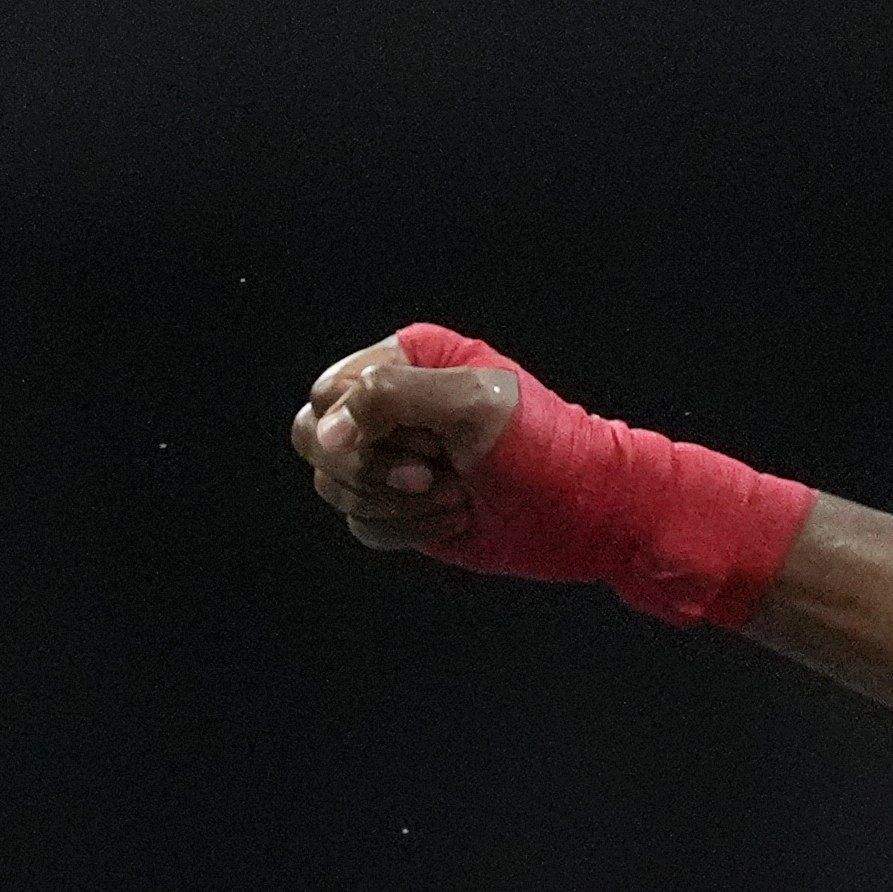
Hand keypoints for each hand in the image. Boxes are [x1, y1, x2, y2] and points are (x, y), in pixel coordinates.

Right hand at [291, 327, 522, 551]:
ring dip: (395, 504)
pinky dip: (407, 530)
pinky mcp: (396, 507)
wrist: (578, 509)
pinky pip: (362, 526)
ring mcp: (390, 458)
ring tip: (455, 496)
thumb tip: (325, 434)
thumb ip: (388, 398)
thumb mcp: (469, 403)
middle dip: (371, 469)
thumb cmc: (536, 444)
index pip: (328, 392)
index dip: (359, 427)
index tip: (427, 443)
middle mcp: (387, 406)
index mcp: (403, 361)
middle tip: (431, 474)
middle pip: (315, 439)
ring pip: (334, 487)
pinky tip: (455, 519)